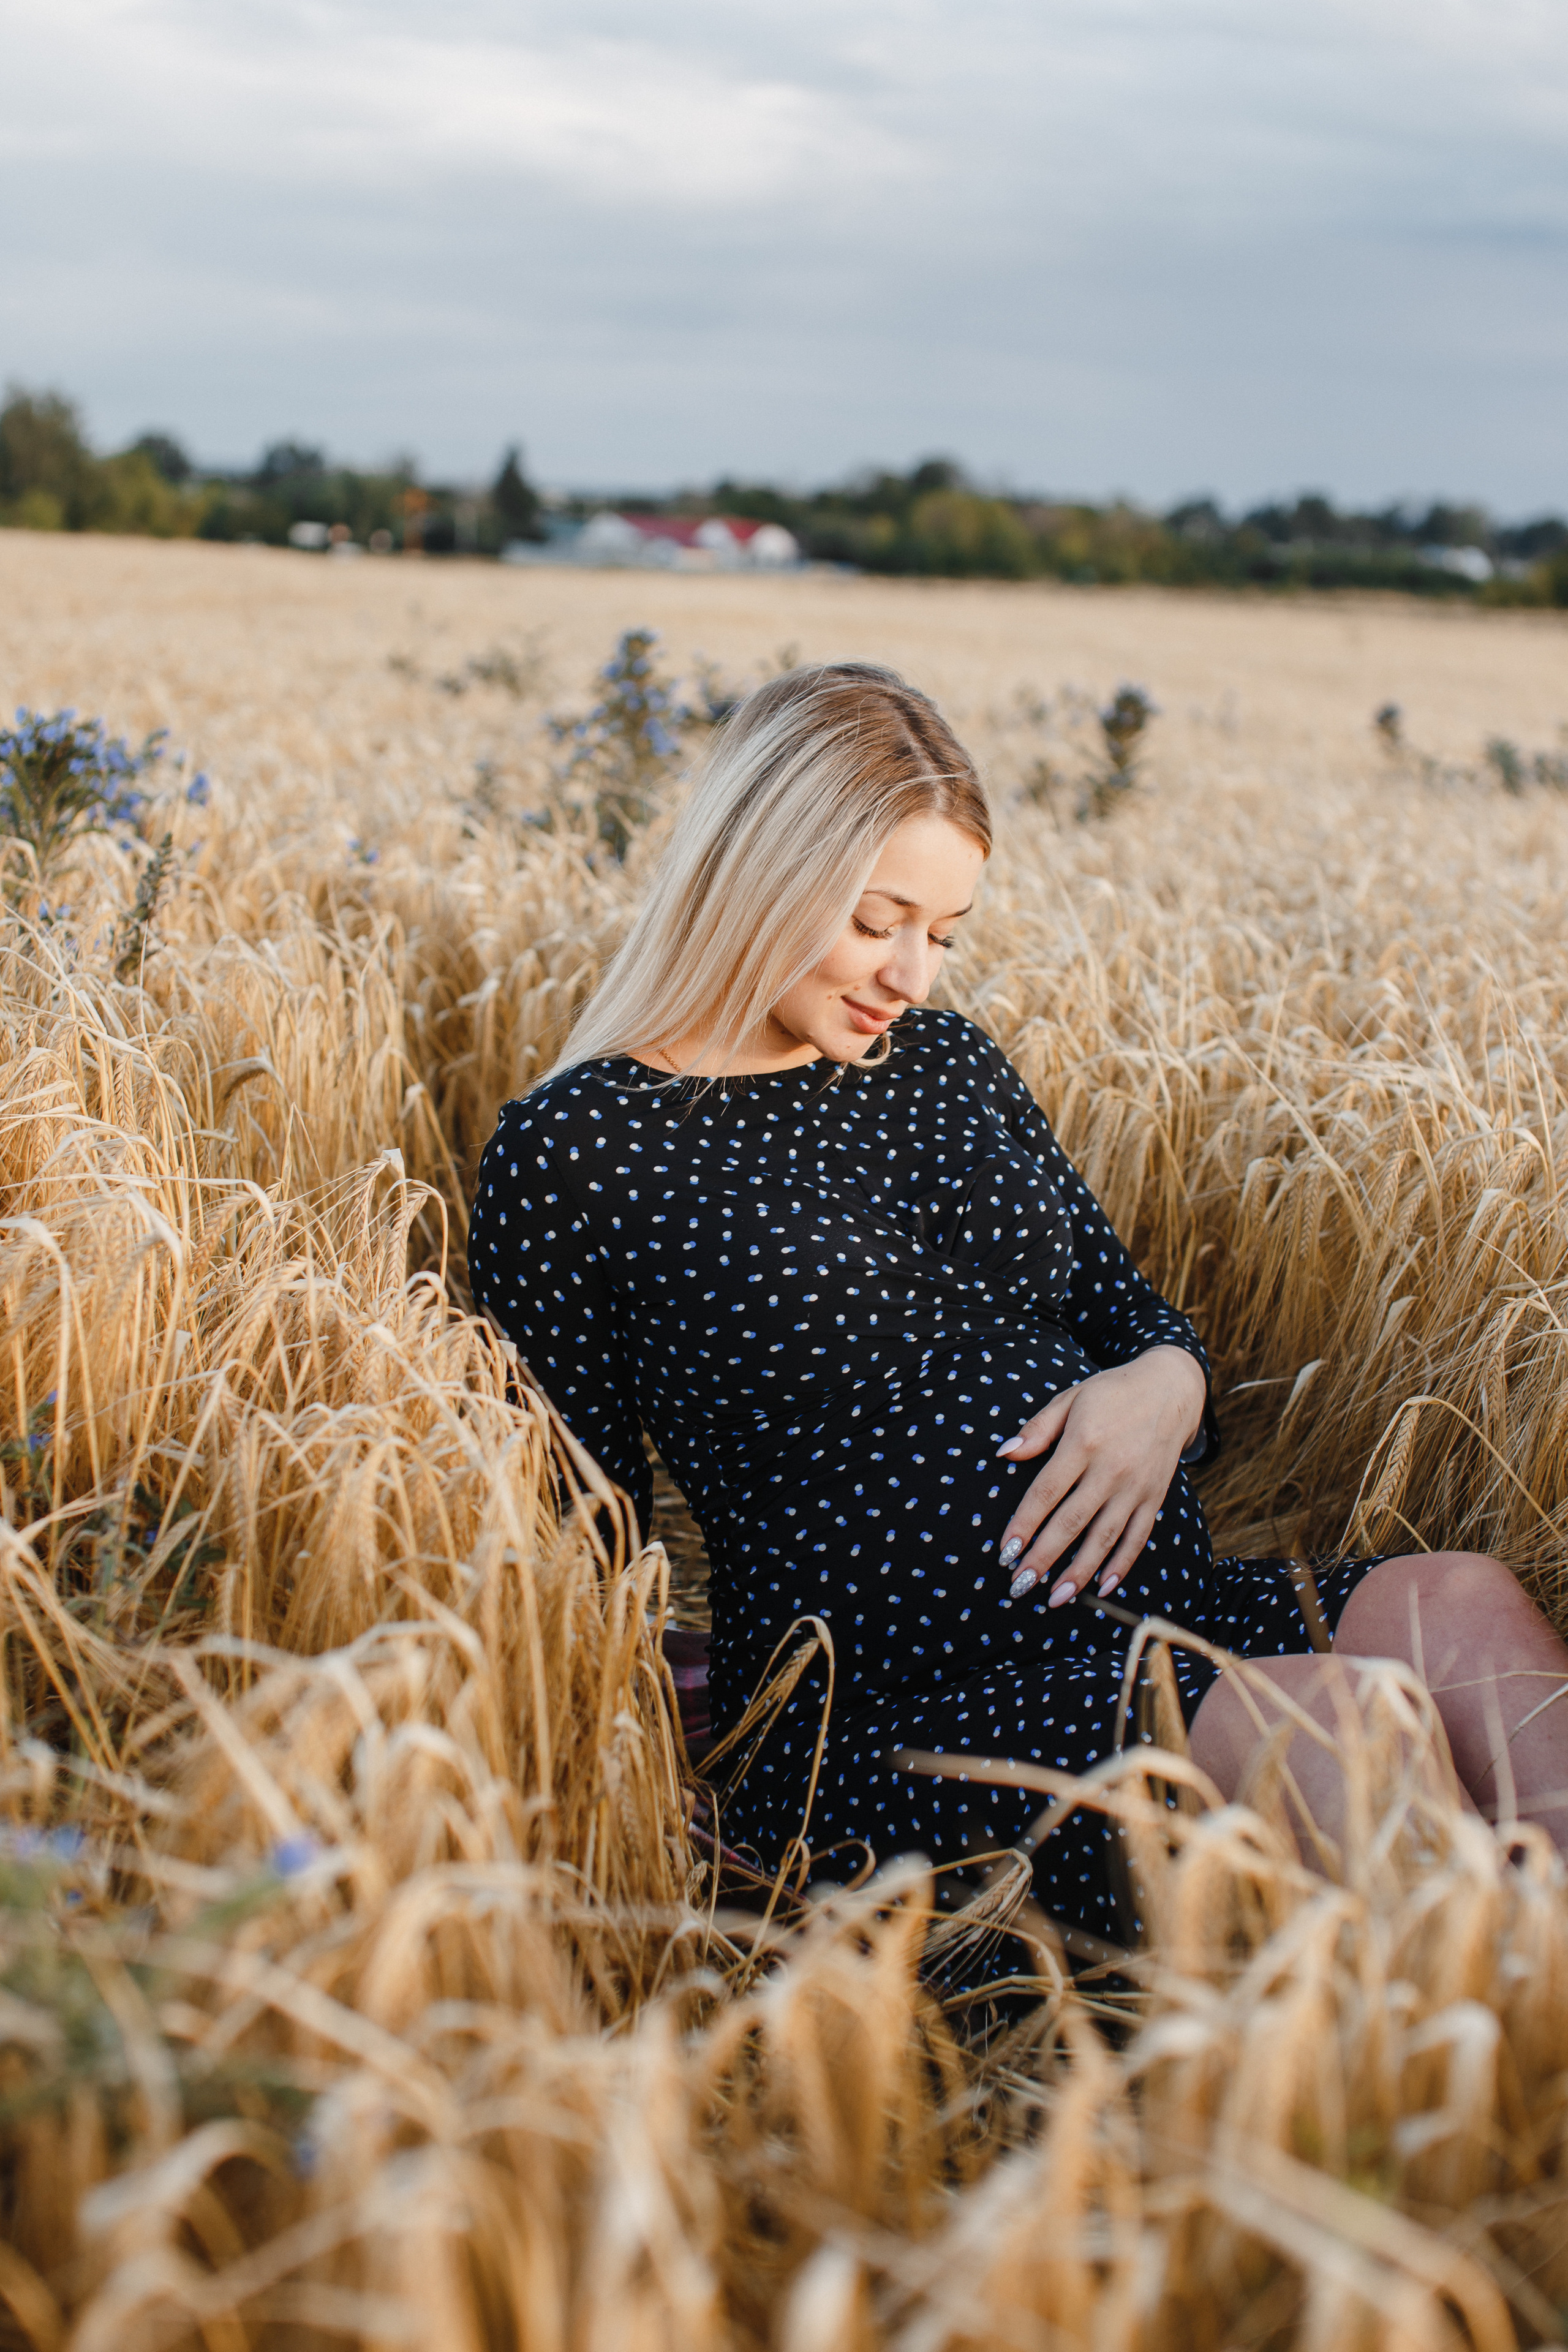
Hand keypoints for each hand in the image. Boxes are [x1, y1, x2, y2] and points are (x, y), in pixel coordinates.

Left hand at [995, 1348, 1206, 1607]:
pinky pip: (1137, 1537)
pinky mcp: (1154, 1497)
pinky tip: (1103, 1586)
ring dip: (1080, 1571)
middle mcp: (1111, 1469)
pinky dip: (1122, 1564)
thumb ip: (1038, 1429)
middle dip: (1044, 1557)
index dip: (1025, 1525)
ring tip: (1056, 1597)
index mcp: (1084, 1443)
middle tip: (1020, 1585)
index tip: (1006, 1551)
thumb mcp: (1070, 1399)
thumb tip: (1005, 1454)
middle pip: (1072, 1522)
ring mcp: (1136, 1486)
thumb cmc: (1111, 1394)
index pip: (1047, 1492)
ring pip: (1105, 1537)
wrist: (1169, 1389)